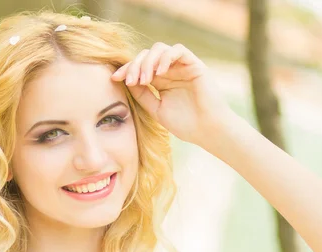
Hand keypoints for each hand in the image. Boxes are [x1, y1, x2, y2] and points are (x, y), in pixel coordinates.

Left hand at [111, 42, 237, 148]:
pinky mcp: (194, 65)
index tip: (114, 78)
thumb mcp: (156, 109)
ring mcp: (182, 66)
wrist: (208, 131)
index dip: (126, 69)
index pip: (139, 67)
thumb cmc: (185, 124)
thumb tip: (125, 81)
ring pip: (160, 49)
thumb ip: (142, 95)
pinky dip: (165, 57)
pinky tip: (159, 73)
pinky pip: (178, 50)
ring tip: (145, 79)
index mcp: (160, 81)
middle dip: (134, 65)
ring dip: (148, 62)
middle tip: (131, 80)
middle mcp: (170, 71)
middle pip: (146, 55)